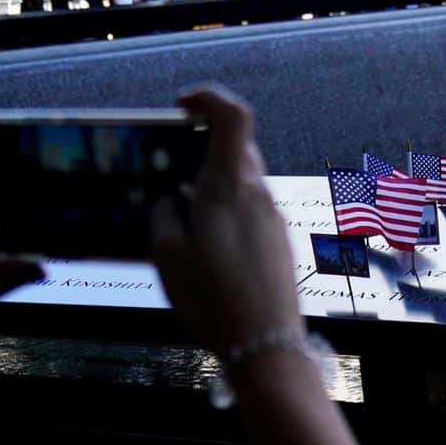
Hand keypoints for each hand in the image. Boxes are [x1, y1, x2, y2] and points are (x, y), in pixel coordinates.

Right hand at [152, 85, 300, 354]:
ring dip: (214, 187)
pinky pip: (251, 210)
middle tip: (171, 173)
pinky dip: (228, 213)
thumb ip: (165, 214)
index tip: (182, 107)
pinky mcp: (280, 240)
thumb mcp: (167, 256)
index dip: (209, 98)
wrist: (266, 346)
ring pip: (243, 181)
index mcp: (230, 186)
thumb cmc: (214, 301)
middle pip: (236, 148)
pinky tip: (210, 249)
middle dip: (203, 150)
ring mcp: (274, 217)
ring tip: (186, 223)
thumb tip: (172, 200)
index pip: (233, 115)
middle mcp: (259, 194)